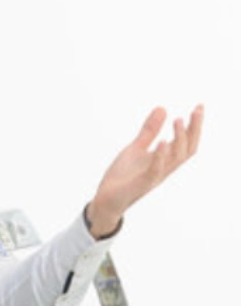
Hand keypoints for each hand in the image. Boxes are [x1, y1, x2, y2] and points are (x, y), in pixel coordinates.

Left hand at [86, 104, 203, 237]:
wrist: (106, 199)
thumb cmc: (123, 175)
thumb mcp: (136, 148)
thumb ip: (149, 131)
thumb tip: (162, 108)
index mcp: (164, 160)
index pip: (187, 142)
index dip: (195, 126)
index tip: (199, 106)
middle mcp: (164, 168)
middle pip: (187, 149)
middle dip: (194, 130)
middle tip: (196, 110)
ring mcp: (154, 177)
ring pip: (175, 159)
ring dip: (178, 139)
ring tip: (177, 120)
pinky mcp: (141, 184)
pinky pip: (155, 171)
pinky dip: (159, 157)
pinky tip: (161, 142)